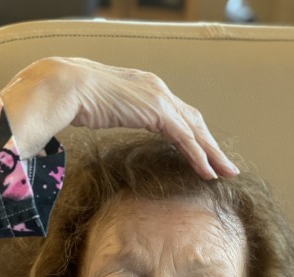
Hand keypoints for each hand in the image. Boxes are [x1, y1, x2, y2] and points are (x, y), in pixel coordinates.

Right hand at [0, 57, 237, 179]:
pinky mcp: (158, 112)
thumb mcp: (98, 107)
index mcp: (146, 88)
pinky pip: (186, 139)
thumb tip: (97, 121)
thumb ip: (108, 113)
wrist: (68, 86)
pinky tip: (208, 172)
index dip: (193, 135)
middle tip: (226, 165)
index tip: (203, 153)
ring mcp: (160, 99)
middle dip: (211, 145)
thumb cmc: (73, 98)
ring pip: (196, 131)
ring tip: (226, 173)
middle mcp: (158, 90)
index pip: (178, 115)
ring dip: (213, 154)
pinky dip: (199, 156)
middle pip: (194, 121)